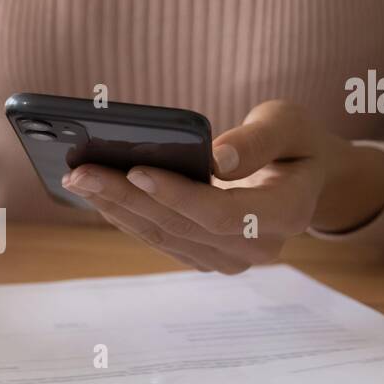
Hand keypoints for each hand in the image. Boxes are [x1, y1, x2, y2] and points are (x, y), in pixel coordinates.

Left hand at [60, 100, 383, 273]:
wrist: (305, 179)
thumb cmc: (295, 143)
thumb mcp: (290, 124)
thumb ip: (258, 140)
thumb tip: (216, 157)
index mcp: (286, 214)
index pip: (222, 214)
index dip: (177, 195)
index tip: (136, 169)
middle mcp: (257, 249)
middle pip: (181, 228)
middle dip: (127, 198)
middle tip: (81, 171)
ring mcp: (228, 260)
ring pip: (163, 237)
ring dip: (116, 209)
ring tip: (78, 179)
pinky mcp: (204, 257)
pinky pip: (159, 239)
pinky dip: (125, 215)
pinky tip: (95, 192)